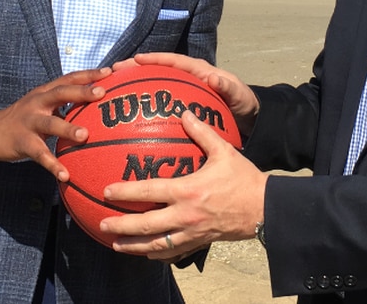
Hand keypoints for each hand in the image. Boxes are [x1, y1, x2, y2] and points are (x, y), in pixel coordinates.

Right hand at [0, 67, 110, 180]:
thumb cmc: (24, 119)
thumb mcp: (42, 106)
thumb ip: (64, 105)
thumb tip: (95, 107)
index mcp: (45, 92)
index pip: (69, 79)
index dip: (89, 74)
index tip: (110, 71)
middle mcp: (37, 102)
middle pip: (60, 93)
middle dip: (81, 92)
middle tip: (101, 94)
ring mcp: (28, 121)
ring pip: (49, 123)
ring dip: (67, 128)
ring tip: (85, 135)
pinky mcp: (22, 142)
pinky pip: (39, 154)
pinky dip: (53, 165)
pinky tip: (66, 175)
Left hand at [97, 109, 267, 258]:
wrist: (265, 208)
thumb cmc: (244, 178)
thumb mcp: (224, 151)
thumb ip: (202, 132)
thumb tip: (184, 113)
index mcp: (188, 191)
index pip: (149, 192)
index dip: (126, 192)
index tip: (107, 191)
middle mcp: (186, 215)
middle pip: (146, 225)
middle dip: (121, 226)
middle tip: (102, 223)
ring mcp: (192, 233)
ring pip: (156, 245)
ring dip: (133, 246)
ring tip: (115, 245)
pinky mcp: (199, 243)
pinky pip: (174, 252)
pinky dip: (157, 254)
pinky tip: (146, 252)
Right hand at [119, 52, 260, 135]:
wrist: (247, 116)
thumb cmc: (242, 103)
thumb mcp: (239, 95)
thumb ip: (227, 87)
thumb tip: (213, 77)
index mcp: (200, 70)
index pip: (174, 60)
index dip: (155, 59)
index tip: (137, 59)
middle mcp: (189, 75)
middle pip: (159, 68)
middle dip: (137, 67)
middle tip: (115, 70)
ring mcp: (184, 88)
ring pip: (157, 81)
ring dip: (137, 81)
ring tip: (116, 84)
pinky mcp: (182, 101)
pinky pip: (162, 97)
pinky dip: (147, 100)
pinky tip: (132, 110)